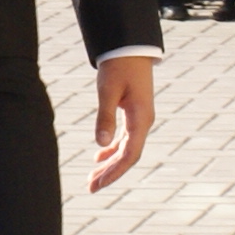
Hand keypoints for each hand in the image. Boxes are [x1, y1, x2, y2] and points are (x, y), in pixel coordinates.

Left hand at [90, 56, 154, 191]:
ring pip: (126, 149)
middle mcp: (143, 122)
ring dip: (110, 163)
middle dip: (110, 173)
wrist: (129, 48)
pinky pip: (125, 138)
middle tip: (90, 187)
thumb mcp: (108, 91)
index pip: (130, 154)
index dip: (115, 172)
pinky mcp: (133, 113)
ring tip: (93, 177)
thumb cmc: (118, 67)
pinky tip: (100, 157)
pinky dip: (112, 149)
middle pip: (128, 156)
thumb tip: (101, 144)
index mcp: (141, 119)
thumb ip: (105, 117)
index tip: (99, 184)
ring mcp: (140, 118)